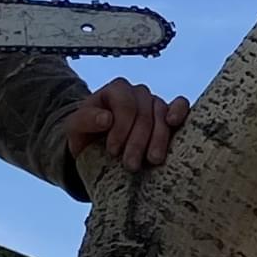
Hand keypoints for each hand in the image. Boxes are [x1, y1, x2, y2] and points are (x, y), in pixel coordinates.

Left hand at [64, 79, 190, 169]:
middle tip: (131, 165)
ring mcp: (155, 103)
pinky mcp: (169, 115)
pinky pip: (181, 106)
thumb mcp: (75, 127)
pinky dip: (180, 113)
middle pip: (144, 113)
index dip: (121, 128)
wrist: (97, 147)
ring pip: (162, 115)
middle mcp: (137, 93)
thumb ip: (85, 119)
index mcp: (116, 90)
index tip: (113, 151)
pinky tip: (175, 124)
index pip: (124, 104)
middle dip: (138, 141)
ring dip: (158, 139)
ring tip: (152, 160)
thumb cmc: (87, 134)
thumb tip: (106, 119)